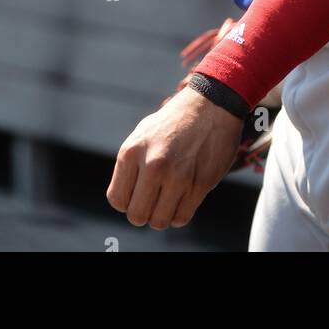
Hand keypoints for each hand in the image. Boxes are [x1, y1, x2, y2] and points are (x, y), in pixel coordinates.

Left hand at [106, 84, 243, 229]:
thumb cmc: (174, 123)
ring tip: (169, 196)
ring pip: (159, 222)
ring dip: (163, 214)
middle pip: (136, 216)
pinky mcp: (200, 184)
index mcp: (132, 151)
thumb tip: (124, 201)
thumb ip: (130, 166)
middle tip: (153, 199)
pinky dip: (180, 213)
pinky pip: (181, 218)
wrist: (211, 106)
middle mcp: (153, 164)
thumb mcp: (143, 135)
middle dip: (143, 212)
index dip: (127, 201)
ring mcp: (178, 176)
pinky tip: (183, 195)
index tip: (138, 192)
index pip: (117, 199)